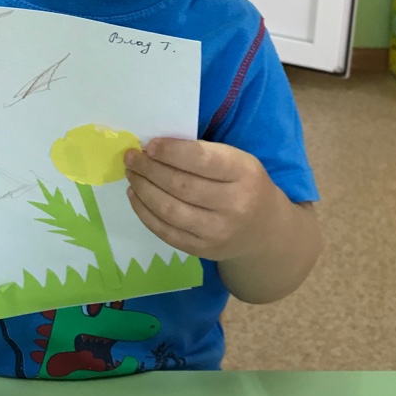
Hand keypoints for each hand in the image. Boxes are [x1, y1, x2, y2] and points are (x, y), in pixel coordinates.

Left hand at [124, 138, 279, 261]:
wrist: (263, 230)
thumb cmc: (244, 184)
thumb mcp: (237, 160)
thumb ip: (204, 153)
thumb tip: (155, 148)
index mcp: (243, 174)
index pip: (201, 160)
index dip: (171, 151)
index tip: (149, 145)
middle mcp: (234, 205)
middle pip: (181, 185)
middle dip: (149, 169)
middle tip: (131, 157)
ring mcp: (217, 232)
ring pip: (169, 210)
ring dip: (143, 189)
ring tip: (131, 174)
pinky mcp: (202, 250)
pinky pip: (166, 232)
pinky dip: (145, 213)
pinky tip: (136, 196)